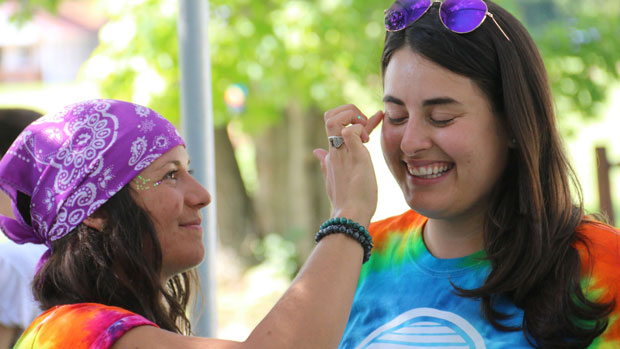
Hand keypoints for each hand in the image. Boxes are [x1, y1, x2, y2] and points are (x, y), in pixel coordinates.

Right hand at [313, 105, 383, 227]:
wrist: (351, 215)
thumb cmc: (348, 201)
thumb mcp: (335, 179)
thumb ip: (326, 164)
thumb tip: (316, 152)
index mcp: (332, 155)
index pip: (337, 126)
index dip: (355, 117)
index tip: (377, 116)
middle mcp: (334, 150)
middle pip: (328, 116)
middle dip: (348, 111)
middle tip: (365, 125)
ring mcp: (341, 152)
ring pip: (333, 118)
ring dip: (352, 116)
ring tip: (366, 133)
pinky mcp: (354, 155)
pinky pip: (350, 130)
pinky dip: (360, 128)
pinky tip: (368, 141)